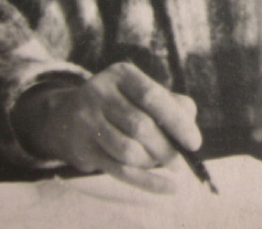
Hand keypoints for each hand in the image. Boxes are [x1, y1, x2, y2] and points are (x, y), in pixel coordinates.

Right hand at [11, 62, 200, 192]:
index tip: (194, 142)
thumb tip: (189, 127)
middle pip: (140, 126)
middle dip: (166, 147)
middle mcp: (99, 93)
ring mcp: (87, 121)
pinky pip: (119, 171)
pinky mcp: (82, 148)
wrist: (67, 116)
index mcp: (121, 74)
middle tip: (181, 161)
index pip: (151, 96)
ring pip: (127, 150)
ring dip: (152, 161)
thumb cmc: (121, 103)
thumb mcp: (142, 92)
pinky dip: (147, 181)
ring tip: (163, 162)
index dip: (176, 120)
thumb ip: (172, 103)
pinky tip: (167, 186)